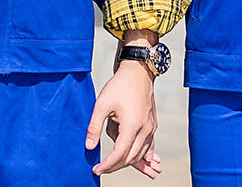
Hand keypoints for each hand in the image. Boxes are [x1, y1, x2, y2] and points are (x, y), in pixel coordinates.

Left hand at [85, 60, 157, 176]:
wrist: (138, 70)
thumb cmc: (120, 85)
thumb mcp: (102, 104)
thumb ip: (94, 127)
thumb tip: (89, 147)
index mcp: (132, 125)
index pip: (119, 155)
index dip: (107, 165)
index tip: (96, 169)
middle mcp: (145, 129)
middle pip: (131, 158)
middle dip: (116, 166)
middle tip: (102, 167)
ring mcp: (150, 127)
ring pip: (140, 154)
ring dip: (128, 161)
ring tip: (114, 163)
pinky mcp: (152, 124)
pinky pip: (148, 146)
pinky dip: (143, 156)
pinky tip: (143, 162)